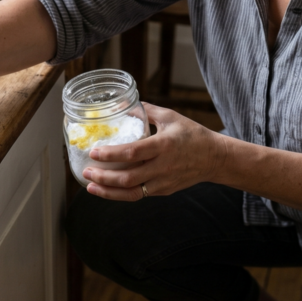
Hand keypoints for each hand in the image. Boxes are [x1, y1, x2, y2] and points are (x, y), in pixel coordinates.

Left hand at [81, 103, 228, 200]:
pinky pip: (139, 195)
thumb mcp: (171, 117)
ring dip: (108, 192)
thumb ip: (147, 111)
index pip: (133, 152)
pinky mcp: (163, 190)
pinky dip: (120, 194)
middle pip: (128, 178)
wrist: (214, 158)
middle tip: (87, 171)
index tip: (95, 151)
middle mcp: (162, 166)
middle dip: (104, 177)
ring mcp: (163, 182)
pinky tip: (107, 189)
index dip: (111, 154)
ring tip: (90, 186)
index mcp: (164, 145)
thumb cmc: (192, 135)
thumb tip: (125, 105)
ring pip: (131, 192)